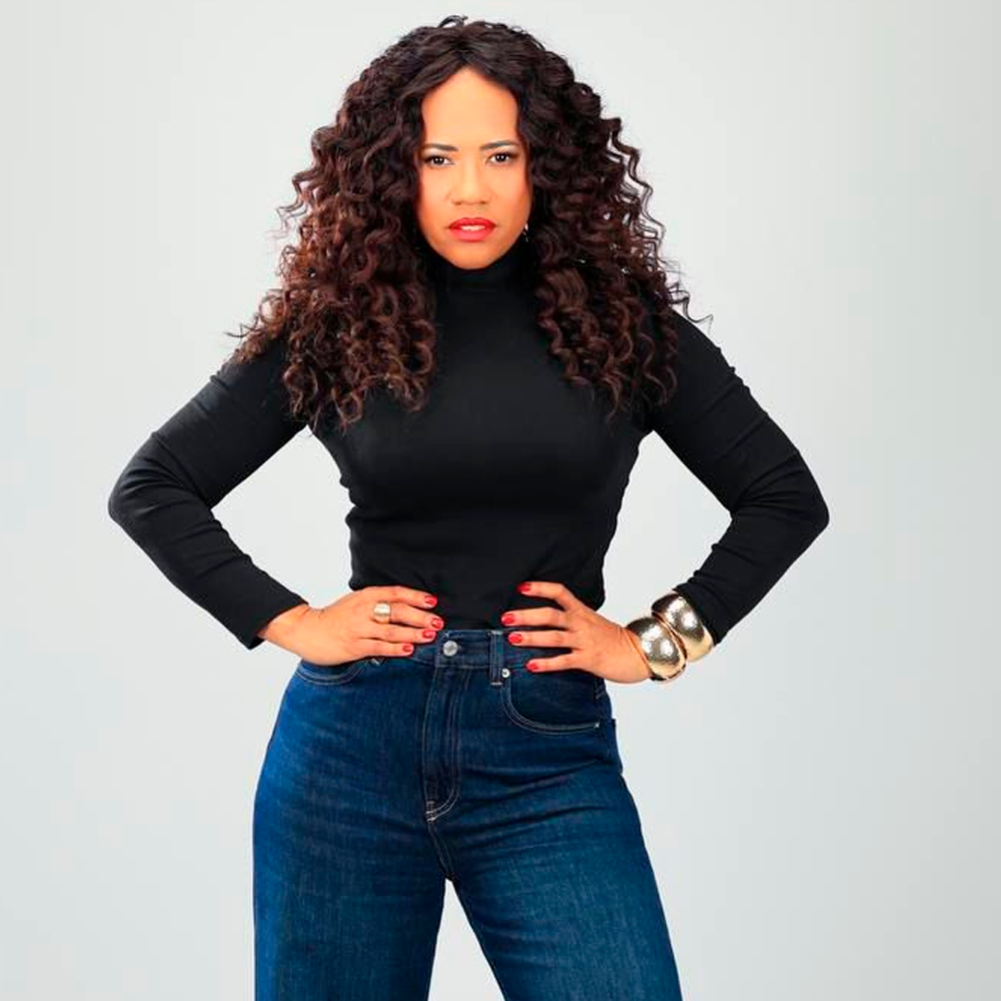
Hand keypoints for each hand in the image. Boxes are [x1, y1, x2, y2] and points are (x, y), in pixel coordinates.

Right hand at [268, 585, 445, 664]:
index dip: (415, 597)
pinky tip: (409, 649)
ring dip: (413, 633)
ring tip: (430, 635)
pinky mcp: (354, 646)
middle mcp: (363, 610)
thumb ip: (378, 603)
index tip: (432, 601)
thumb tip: (408, 607)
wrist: (307, 630)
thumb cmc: (336, 617)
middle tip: (438, 621)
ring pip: (391, 630)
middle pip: (397, 611)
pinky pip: (379, 647)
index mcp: (365, 596)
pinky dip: (395, 649)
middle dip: (420, 616)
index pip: (395, 593)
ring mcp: (359, 629)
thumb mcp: (356, 602)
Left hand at [502, 581, 651, 684]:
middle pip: (551, 615)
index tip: (521, 587)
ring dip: (531, 637)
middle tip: (506, 617)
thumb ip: (571, 618)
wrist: (639, 653)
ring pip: (554, 637)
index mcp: (581, 611)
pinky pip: (564, 660)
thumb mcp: (591, 621)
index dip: (540, 588)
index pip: (560, 592)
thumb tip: (545, 618)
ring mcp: (585, 641)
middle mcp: (581, 623)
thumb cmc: (611, 639)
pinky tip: (531, 665)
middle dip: (526, 615)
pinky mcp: (588, 660)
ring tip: (512, 638)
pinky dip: (547, 663)